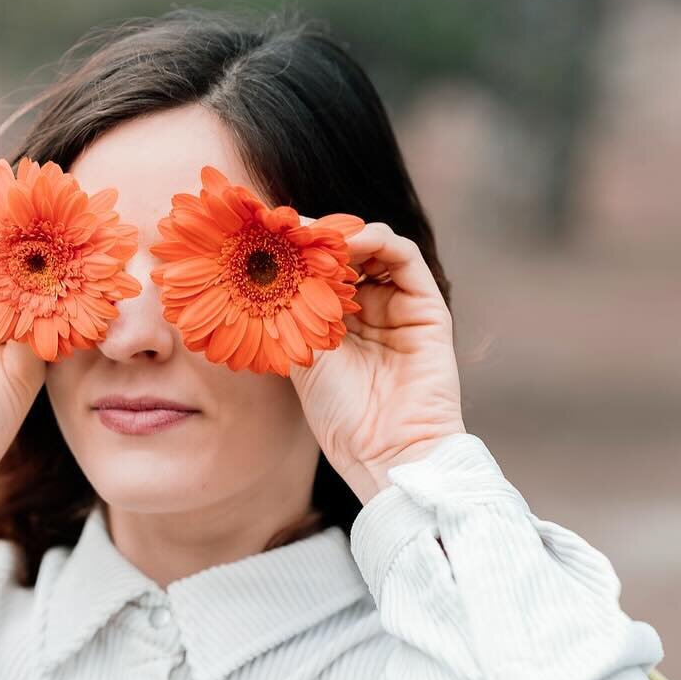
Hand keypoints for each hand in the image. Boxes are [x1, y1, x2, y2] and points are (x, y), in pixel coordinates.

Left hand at [287, 218, 465, 504]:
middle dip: (317, 238)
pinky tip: (350, 243)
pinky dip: (378, 241)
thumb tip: (253, 274)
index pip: (318, 272)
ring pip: (375, 249)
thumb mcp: (300, 357)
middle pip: (346, 255)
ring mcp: (399, 306)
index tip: (265, 237)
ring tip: (317, 236)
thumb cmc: (340, 417)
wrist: (385, 452)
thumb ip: (286, 314)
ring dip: (345, 235)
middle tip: (288, 226)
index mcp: (337, 324)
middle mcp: (370, 311)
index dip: (295, 253)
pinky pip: (406, 258)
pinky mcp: (427, 308)